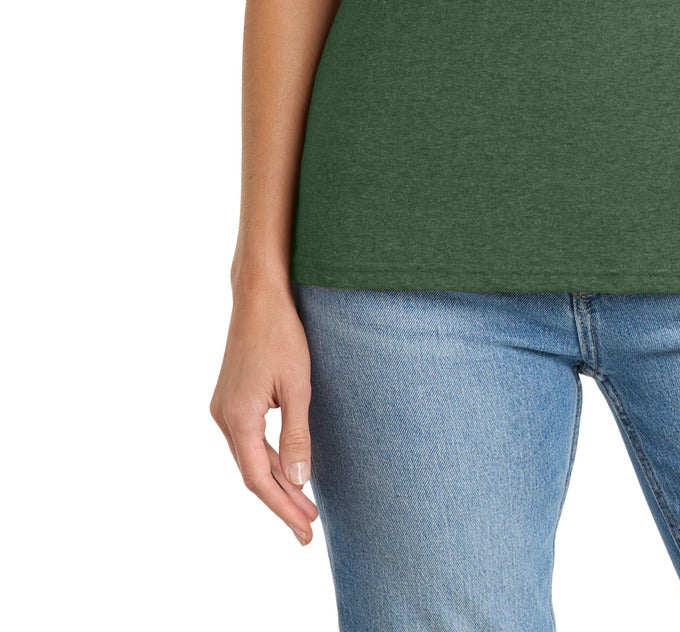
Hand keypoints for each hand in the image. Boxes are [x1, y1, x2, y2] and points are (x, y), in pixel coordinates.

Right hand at [210, 279, 318, 545]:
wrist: (258, 296)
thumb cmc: (281, 335)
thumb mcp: (297, 386)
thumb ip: (297, 436)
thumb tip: (300, 482)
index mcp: (238, 418)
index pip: (260, 479)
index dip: (283, 507)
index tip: (305, 530)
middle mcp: (223, 418)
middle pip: (253, 474)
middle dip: (282, 502)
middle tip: (308, 529)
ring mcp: (223, 408)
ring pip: (250, 458)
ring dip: (277, 481)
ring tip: (305, 506)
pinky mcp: (229, 399)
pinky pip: (248, 440)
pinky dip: (269, 458)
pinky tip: (288, 470)